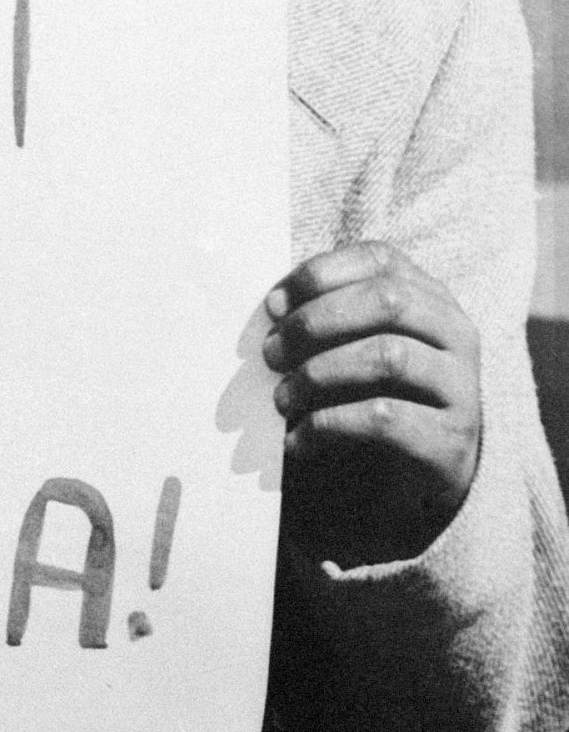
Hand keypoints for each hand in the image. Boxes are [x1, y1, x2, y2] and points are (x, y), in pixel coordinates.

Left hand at [264, 241, 481, 565]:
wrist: (417, 471)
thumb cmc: (372, 393)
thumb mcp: (352, 344)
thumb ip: (325, 315)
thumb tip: (275, 306)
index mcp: (429, 298)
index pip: (380, 260)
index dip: (320, 274)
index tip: (273, 306)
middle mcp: (455, 334)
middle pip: (387, 302)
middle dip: (315, 323)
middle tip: (271, 354)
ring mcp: (462, 387)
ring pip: (388, 356)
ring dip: (318, 374)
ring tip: (282, 398)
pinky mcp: (452, 439)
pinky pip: (386, 419)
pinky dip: (329, 424)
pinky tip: (298, 439)